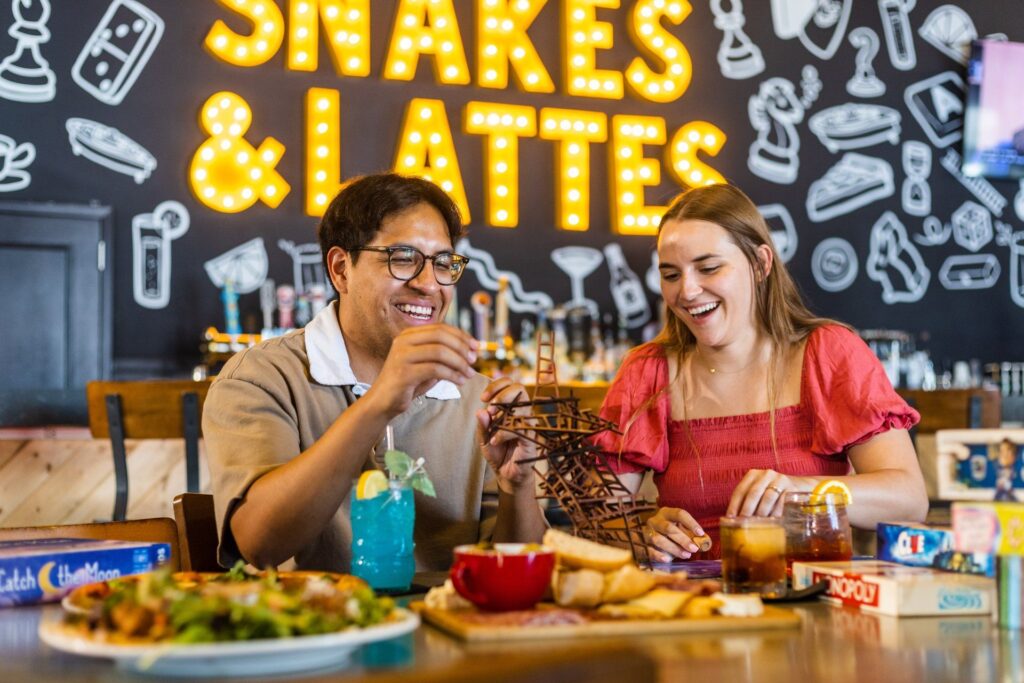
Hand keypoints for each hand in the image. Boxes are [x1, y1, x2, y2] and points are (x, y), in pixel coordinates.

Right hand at [365, 324, 477, 417]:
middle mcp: (403, 341)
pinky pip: (435, 369)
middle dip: (461, 347)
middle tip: (474, 360)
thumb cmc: (407, 383)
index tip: (475, 346)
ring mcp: (402, 355)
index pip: (440, 327)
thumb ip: (442, 354)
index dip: (461, 335)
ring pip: (440, 352)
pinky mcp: (403, 372)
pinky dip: (452, 375)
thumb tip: (469, 350)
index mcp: (408, 334)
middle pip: (441, 336)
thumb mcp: (426, 364)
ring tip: (469, 374)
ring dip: (459, 363)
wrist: (382, 402)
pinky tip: (460, 381)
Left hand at [476, 377, 536, 493]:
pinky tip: (495, 440)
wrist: (506, 475)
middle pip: (519, 388)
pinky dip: (503, 433)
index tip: (484, 398)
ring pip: (521, 406)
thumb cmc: (497, 453)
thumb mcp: (483, 438)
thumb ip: (482, 425)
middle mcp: (521, 413)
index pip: (509, 384)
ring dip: (502, 414)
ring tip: (492, 427)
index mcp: (510, 408)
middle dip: (502, 394)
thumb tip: (481, 411)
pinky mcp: (530, 437)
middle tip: (491, 407)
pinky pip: (519, 428)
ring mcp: (527, 424)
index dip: (496, 385)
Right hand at [644, 507, 703, 561]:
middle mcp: (655, 520)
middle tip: (694, 549)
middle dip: (683, 539)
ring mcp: (646, 532)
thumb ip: (690, 536)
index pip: (679, 514)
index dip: (691, 523)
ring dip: (674, 548)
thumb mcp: (680, 532)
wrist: (647, 540)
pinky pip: (648, 550)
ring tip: (686, 555)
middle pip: (669, 528)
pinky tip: (667, 560)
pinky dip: (658, 555)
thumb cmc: (669, 536)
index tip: (700, 533)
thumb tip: (705, 543)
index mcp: (666, 513)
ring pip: (659, 539)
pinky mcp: (641, 544)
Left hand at [727, 469, 813, 517]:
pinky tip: (773, 521)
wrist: (800, 486)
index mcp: (753, 475)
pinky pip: (782, 502)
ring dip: (762, 512)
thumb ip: (748, 502)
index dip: (734, 505)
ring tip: (758, 524)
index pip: (740, 490)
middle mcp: (765, 474)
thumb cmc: (774, 493)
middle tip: (744, 523)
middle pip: (753, 493)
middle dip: (747, 509)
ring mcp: (780, 479)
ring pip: (768, 497)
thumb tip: (734, 520)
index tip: (731, 518)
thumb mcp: (760, 492)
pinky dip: (776, 513)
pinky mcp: (792, 488)